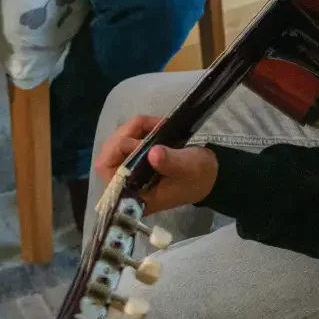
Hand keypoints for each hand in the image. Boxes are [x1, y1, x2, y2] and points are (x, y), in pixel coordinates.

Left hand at [96, 112, 217, 212]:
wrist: (209, 174)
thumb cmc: (198, 177)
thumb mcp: (189, 169)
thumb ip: (170, 162)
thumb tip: (153, 154)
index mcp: (135, 195)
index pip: (108, 173)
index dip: (117, 154)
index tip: (140, 143)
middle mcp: (127, 184)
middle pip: (108, 155)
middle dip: (126, 136)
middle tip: (149, 126)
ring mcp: (130, 170)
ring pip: (116, 144)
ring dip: (133, 129)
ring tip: (156, 124)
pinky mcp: (136, 158)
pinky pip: (127, 140)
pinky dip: (138, 129)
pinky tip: (155, 125)